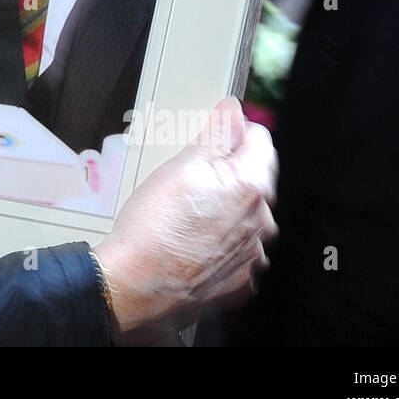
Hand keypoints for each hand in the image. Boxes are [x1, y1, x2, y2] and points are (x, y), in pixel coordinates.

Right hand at [93, 98, 277, 344]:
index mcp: (251, 185)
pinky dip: (221, 243)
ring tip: (185, 216)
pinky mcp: (240, 281)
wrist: (137, 286)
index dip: (232, 133)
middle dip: (227, 174)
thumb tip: (233, 112)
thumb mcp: (180, 166)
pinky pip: (237, 250)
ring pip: (245, 216)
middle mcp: (262, 220)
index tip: (211, 139)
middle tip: (187, 181)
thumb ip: (216, 135)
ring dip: (224, 210)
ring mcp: (253, 254)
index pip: (261, 140)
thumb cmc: (154, 228)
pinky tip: (192, 242)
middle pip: (254, 179)